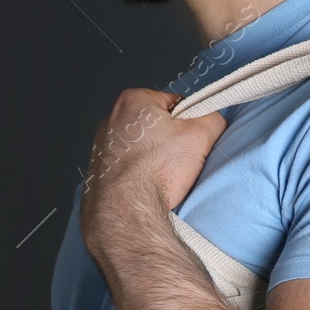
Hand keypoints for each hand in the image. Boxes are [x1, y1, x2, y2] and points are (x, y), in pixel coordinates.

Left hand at [80, 88, 225, 261]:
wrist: (126, 210)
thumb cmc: (157, 169)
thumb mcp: (201, 135)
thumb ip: (213, 118)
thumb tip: (213, 119)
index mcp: (133, 99)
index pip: (173, 103)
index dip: (189, 123)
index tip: (192, 141)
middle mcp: (110, 117)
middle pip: (154, 125)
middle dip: (169, 141)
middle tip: (179, 161)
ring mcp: (100, 145)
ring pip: (140, 147)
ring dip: (153, 158)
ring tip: (162, 176)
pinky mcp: (97, 170)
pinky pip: (126, 167)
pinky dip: (138, 173)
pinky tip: (146, 185)